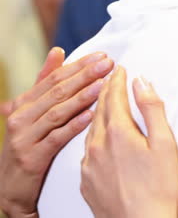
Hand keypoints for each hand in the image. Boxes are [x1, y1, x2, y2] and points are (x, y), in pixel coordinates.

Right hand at [0, 48, 113, 217]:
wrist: (7, 187)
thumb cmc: (26, 142)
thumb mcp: (31, 111)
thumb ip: (45, 82)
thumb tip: (58, 51)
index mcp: (23, 102)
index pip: (54, 78)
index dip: (78, 65)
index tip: (100, 56)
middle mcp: (21, 116)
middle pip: (57, 91)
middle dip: (84, 76)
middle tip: (107, 64)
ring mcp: (25, 137)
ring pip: (57, 112)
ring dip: (82, 97)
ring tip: (102, 85)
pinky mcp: (31, 158)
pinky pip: (56, 139)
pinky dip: (73, 126)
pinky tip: (90, 116)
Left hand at [81, 66, 177, 217]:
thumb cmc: (159, 189)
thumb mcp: (164, 144)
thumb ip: (151, 109)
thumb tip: (140, 82)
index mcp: (117, 132)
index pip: (114, 95)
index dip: (117, 80)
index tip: (119, 68)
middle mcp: (98, 144)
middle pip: (99, 108)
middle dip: (104, 89)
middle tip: (108, 76)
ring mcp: (89, 163)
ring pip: (90, 127)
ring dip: (97, 110)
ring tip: (102, 100)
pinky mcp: (86, 180)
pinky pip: (86, 148)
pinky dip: (92, 134)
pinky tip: (97, 136)